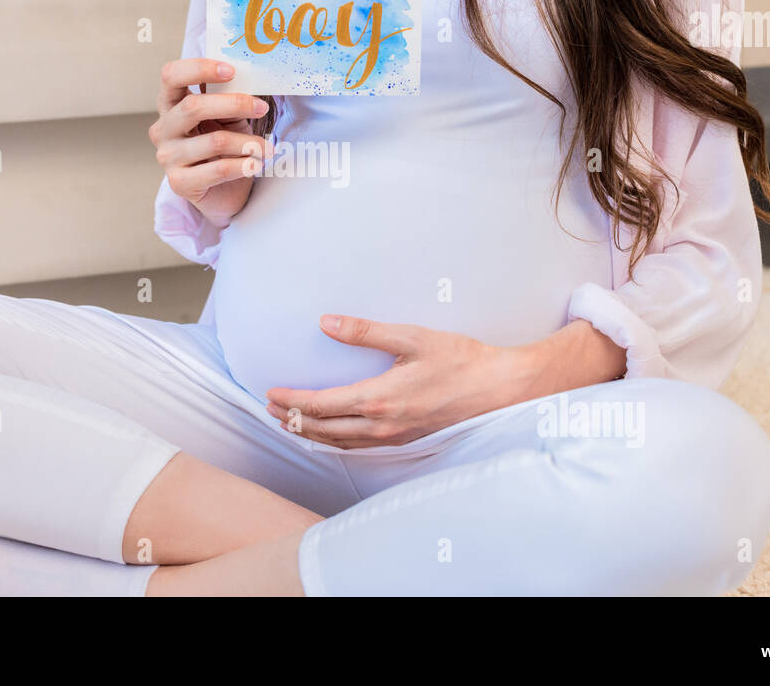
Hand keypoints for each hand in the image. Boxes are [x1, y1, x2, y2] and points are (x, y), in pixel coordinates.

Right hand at [148, 58, 271, 226]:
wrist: (223, 191)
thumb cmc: (224, 147)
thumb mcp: (227, 116)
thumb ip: (229, 96)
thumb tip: (249, 76)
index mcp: (171, 104)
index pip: (171, 75)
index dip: (199, 68)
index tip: (231, 71)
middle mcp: (163, 128)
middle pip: (193, 107)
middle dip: (234, 104)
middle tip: (261, 108)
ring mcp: (168, 156)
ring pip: (214, 141)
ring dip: (248, 142)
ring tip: (266, 147)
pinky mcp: (180, 182)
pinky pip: (218, 170)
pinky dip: (243, 165)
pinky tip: (255, 164)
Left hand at [265, 316, 542, 447]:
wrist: (500, 390)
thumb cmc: (461, 361)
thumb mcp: (412, 337)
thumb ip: (365, 331)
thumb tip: (326, 322)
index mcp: (378, 400)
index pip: (320, 406)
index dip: (291, 401)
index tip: (270, 393)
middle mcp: (381, 427)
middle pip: (323, 430)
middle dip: (292, 419)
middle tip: (269, 409)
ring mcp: (394, 438)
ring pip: (339, 443)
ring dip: (310, 433)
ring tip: (290, 422)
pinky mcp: (405, 441)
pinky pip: (359, 446)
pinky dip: (335, 441)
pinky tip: (330, 434)